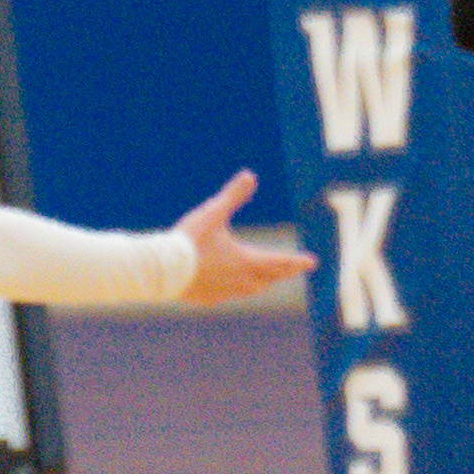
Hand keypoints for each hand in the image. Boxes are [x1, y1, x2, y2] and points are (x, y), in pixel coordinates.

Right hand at [180, 175, 312, 306]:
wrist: (161, 271)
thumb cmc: (190, 241)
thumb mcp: (213, 213)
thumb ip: (233, 195)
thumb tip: (250, 175)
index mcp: (245, 261)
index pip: (278, 262)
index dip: (296, 261)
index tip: (312, 262)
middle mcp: (238, 280)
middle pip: (267, 278)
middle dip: (281, 272)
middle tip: (292, 268)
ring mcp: (221, 292)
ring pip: (249, 290)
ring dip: (261, 283)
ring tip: (265, 279)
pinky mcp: (205, 299)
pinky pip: (227, 296)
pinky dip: (235, 289)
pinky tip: (229, 287)